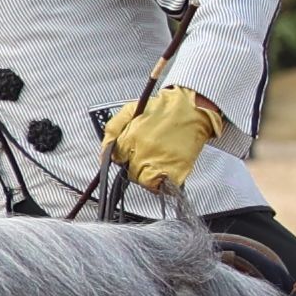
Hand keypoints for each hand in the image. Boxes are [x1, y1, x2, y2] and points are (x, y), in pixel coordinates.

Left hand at [108, 86, 223, 195]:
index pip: (115, 160)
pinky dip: (163, 183)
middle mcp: (143, 152)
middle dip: (134, 167)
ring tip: (156, 163)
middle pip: (129, 173)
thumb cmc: (161, 109)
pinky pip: (162, 187)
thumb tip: (104, 153)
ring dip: (147, 176)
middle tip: (145, 157)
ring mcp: (160, 162)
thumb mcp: (129, 110)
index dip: (122, 158)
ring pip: (144, 182)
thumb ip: (112, 130)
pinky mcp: (176, 170)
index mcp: (130, 138)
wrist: (192, 108)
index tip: (129, 154)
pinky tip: (165, 171)